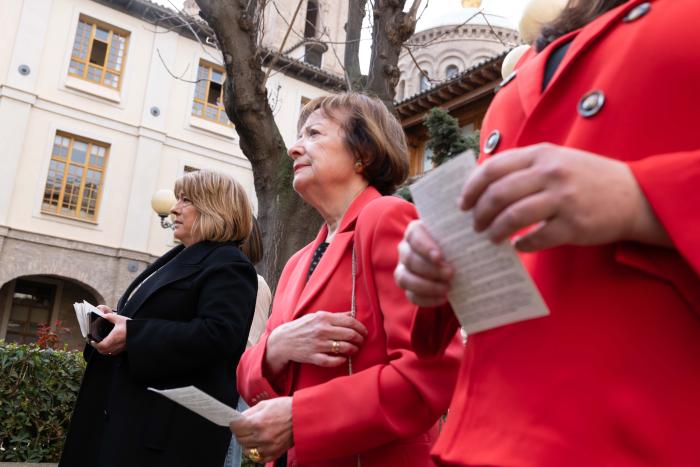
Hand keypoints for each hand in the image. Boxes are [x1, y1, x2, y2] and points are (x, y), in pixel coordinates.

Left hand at [92, 305, 129, 355]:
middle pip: (103, 351)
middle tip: (95, 343)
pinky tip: (109, 346)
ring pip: (108, 353)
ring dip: (103, 350)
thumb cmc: (131, 326)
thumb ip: (110, 317)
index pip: (102, 345)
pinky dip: (109, 351)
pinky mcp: (124, 349)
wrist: (141, 331)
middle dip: (97, 348)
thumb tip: (103, 316)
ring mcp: (121, 348)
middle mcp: (117, 344)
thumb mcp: (120, 319)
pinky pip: (113, 353)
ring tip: (101, 344)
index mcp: (115, 337)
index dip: (95, 345)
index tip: (92, 341)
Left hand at [231, 397, 293, 463]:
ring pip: (246, 449)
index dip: (234, 423)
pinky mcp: (274, 454)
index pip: (235, 427)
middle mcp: (261, 437)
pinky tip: (260, 443)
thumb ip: (249, 413)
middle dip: (240, 432)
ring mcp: (267, 447)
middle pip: (239, 439)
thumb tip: (238, 419)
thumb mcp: (265, 404)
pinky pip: (257, 457)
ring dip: (247, 442)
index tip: (236, 422)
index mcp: (257, 422)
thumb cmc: (286, 408)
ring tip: (254, 435)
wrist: (303, 417)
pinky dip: (256, 451)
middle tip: (246, 427)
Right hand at [265, 311, 367, 374]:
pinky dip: (341, 360)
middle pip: (350, 335)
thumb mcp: (317, 316)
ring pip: (344, 348)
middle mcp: (322, 330)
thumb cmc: (302, 326)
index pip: (350, 322)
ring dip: (353, 349)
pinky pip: (333, 361)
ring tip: (355, 349)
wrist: (284, 340)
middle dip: (360, 339)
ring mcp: (318, 345)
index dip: (361, 328)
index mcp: (324, 318)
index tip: (364, 332)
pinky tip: (343, 358)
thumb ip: (336, 315)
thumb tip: (353, 314)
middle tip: (361, 341)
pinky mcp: (314, 357)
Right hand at [394, 220, 453, 306]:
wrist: (456, 262)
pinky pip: (411, 295)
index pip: (414, 236)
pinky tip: (443, 298)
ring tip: (447, 288)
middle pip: (410, 259)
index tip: (439, 257)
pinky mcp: (408, 287)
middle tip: (450, 274)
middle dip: (430, 269)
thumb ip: (459, 235)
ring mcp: (403, 268)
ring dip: (426, 285)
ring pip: (404, 278)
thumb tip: (472, 236)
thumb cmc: (456, 244)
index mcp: (415, 232)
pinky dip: (427, 299)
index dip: (425, 247)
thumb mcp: (458, 236)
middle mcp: (405, 249)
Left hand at [460, 143, 670, 250]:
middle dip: (480, 213)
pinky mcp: (573, 225)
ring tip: (491, 238)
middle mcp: (550, 173)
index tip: (463, 203)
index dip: (472, 187)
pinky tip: (518, 247)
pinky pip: (536, 239)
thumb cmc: (588, 179)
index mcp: (541, 155)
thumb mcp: (557, 160)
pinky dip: (521, 245)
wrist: (636, 196)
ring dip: (495, 231)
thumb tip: (484, 186)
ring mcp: (563, 199)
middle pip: (498, 194)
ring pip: (513, 217)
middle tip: (475, 225)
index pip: (493, 168)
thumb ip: (524, 168)